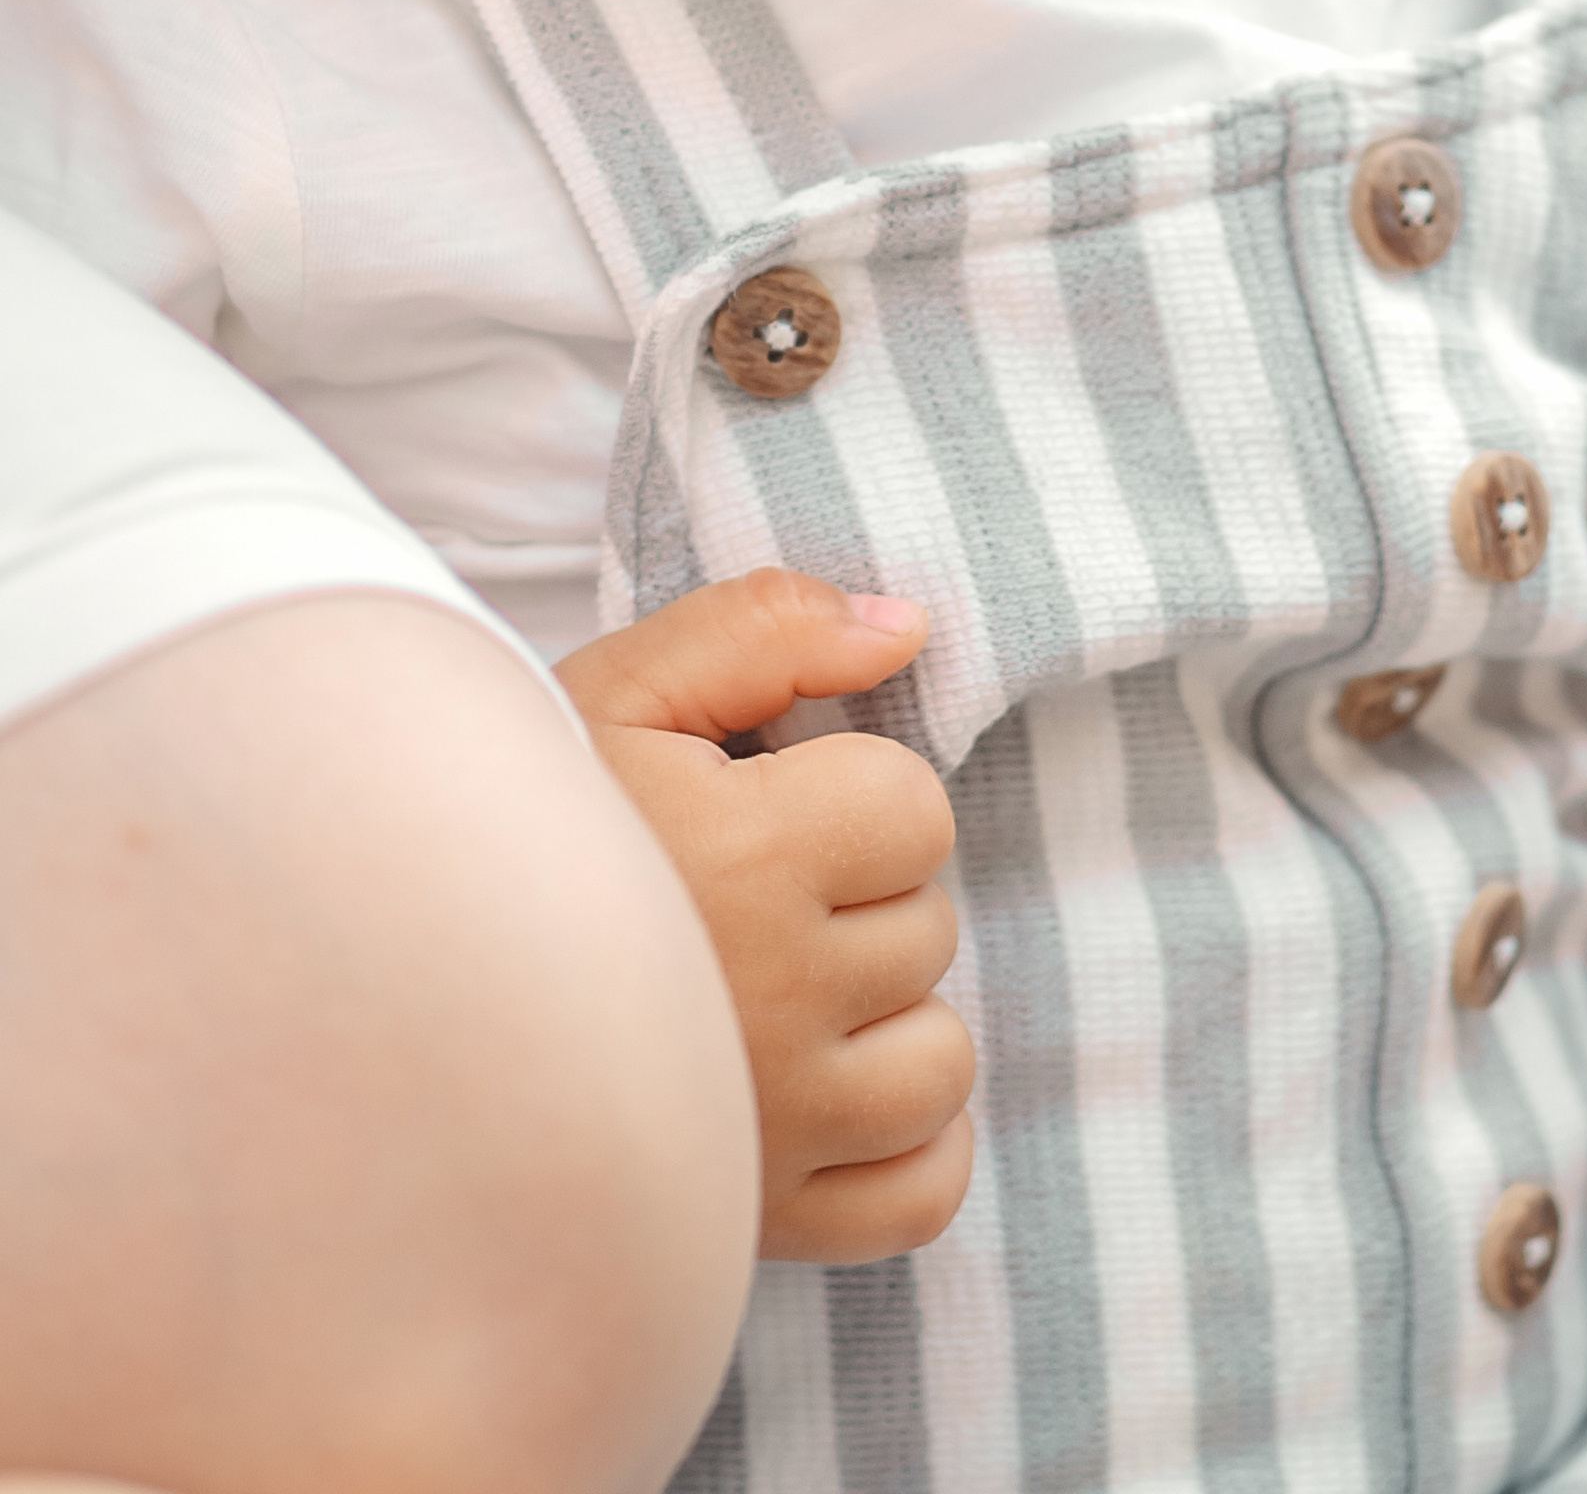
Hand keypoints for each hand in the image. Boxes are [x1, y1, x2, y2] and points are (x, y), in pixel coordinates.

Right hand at [559, 570, 973, 1262]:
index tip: (762, 806)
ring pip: (935, 1063)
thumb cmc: (511, 830)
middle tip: (743, 901)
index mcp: (748, 858)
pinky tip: (829, 1092)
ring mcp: (771, 1129)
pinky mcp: (759, 1222)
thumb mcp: (620, 688)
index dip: (850, 792)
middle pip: (926, 931)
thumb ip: (768, 628)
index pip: (915, 812)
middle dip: (857, 902)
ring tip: (777, 992)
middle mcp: (773, 1003)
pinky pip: (919, 1190)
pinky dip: (903, 1144)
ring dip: (882, 1023)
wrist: (386, 990)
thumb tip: (909, 628)